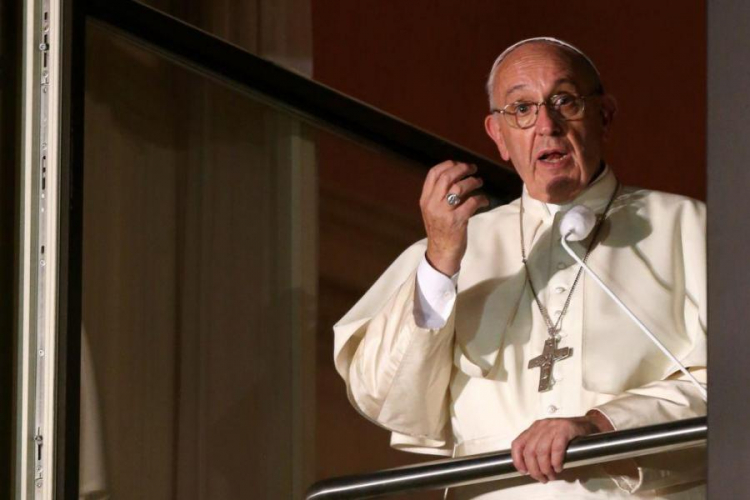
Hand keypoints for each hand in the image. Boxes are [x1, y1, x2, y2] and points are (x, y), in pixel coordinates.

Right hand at [420, 161, 488, 275]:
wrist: (441, 253)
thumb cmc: (440, 231)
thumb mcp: (432, 211)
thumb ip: (439, 195)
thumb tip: (456, 175)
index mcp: (425, 199)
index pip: (433, 174)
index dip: (448, 165)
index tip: (458, 164)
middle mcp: (432, 204)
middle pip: (447, 177)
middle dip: (462, 169)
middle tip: (473, 168)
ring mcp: (444, 213)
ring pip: (459, 187)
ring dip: (473, 181)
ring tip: (479, 182)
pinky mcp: (457, 221)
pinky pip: (472, 202)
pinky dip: (481, 198)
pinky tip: (485, 200)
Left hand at [511, 411, 612, 482]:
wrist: (589, 425)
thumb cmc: (568, 436)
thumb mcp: (549, 440)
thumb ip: (539, 451)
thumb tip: (532, 471)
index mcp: (534, 428)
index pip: (517, 444)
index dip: (518, 460)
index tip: (524, 472)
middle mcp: (541, 426)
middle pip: (529, 451)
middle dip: (534, 469)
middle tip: (542, 478)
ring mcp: (553, 426)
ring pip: (541, 451)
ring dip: (545, 468)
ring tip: (551, 475)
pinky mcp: (565, 428)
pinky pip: (556, 448)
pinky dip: (556, 461)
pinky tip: (559, 467)